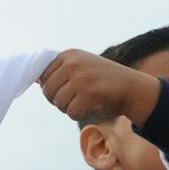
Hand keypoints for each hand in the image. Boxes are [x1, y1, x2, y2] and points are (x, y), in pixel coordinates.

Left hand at [38, 49, 160, 124]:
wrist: (133, 88)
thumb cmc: (104, 82)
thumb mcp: (82, 67)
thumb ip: (60, 71)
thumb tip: (35, 79)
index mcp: (69, 55)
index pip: (42, 75)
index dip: (52, 88)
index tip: (68, 90)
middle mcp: (73, 63)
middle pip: (48, 91)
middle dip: (59, 101)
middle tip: (75, 100)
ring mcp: (81, 78)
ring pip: (58, 103)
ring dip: (69, 109)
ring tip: (84, 102)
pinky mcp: (89, 93)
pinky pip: (71, 112)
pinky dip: (79, 115)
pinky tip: (90, 107)